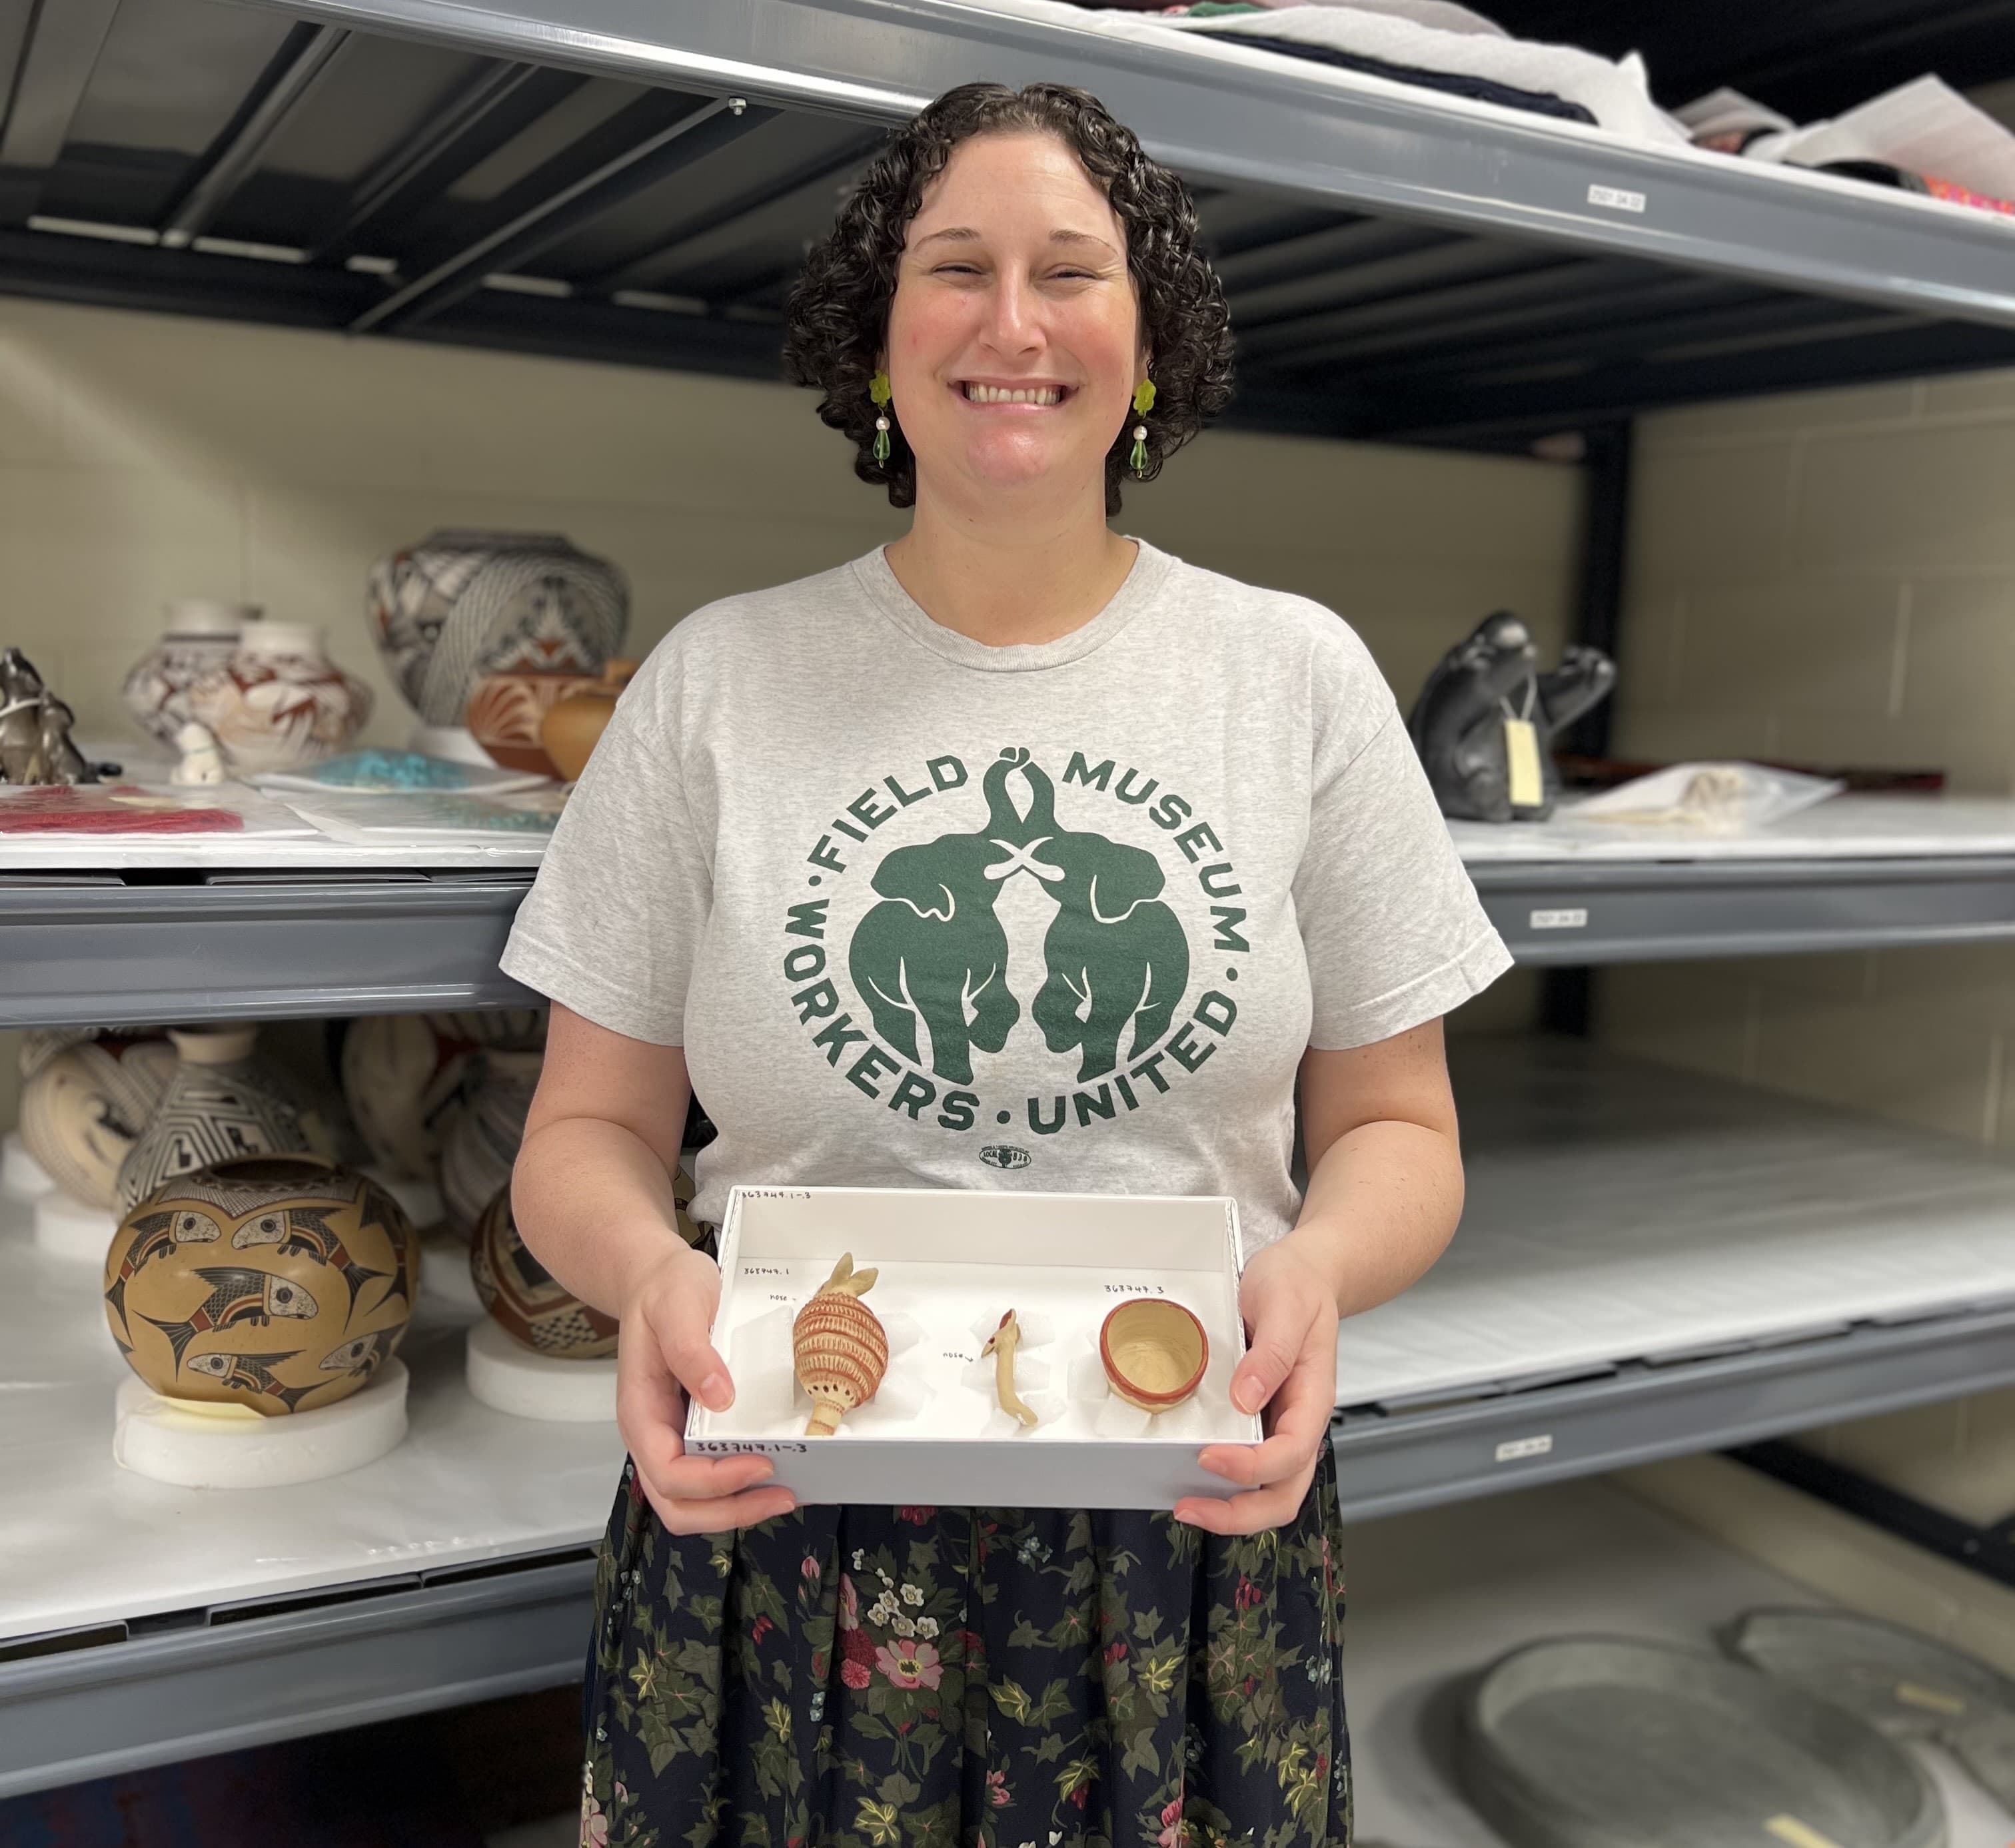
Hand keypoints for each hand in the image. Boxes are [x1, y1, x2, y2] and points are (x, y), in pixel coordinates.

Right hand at [617, 1238, 794, 1535]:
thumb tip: (719, 1396)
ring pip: (692, 1502)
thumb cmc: (663, 1289)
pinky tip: (771, 1471)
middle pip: (677, 1504)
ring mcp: (671, 1436)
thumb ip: (691, 1350)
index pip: (668, 1473)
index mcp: (640, 1412)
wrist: (657, 1277)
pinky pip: (708, 1477)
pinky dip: (738, 1488)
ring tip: (782, 1494)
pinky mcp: (691, 1430)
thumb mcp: (677, 1305)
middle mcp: (652, 1434)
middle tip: (782, 1496)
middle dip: (729, 1511)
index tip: (760, 1463)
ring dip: (735, 1508)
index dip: (713, 1482)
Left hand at [1174, 1239, 1338, 1534]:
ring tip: (1185, 1504)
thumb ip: (1272, 1352)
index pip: (1291, 1452)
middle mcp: (1298, 1422)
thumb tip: (1247, 1398)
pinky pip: (1248, 1465)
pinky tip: (1189, 1475)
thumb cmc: (1297, 1287)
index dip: (1251, 1466)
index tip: (1209, 1456)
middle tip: (1189, 1509)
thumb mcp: (1286, 1305)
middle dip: (1239, 1514)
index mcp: (1313, 1399)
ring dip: (1230, 1508)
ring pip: (1267, 1490)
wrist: (1302, 1275)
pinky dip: (1223, 1484)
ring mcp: (1279, 1425)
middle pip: (1284, 1493)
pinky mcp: (1260, 1420)